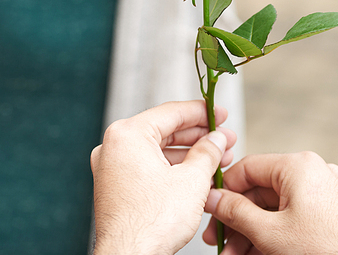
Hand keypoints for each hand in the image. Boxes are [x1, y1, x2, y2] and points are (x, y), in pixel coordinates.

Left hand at [91, 100, 235, 254]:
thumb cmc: (152, 223)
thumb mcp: (191, 181)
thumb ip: (207, 152)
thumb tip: (217, 139)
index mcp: (127, 134)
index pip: (171, 112)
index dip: (202, 113)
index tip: (221, 114)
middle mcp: (114, 146)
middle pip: (165, 130)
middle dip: (199, 136)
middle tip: (225, 138)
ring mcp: (112, 167)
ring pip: (158, 150)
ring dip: (189, 154)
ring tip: (218, 158)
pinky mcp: (116, 187)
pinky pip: (148, 167)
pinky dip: (172, 168)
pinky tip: (197, 174)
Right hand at [204, 152, 337, 254]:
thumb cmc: (326, 252)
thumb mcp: (269, 232)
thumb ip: (235, 212)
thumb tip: (212, 198)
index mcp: (298, 165)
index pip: (247, 167)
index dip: (224, 190)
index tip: (209, 209)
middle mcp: (313, 171)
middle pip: (260, 191)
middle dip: (237, 220)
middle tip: (218, 241)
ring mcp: (324, 192)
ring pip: (275, 207)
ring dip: (252, 232)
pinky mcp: (330, 211)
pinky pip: (292, 216)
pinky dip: (273, 233)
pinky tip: (256, 254)